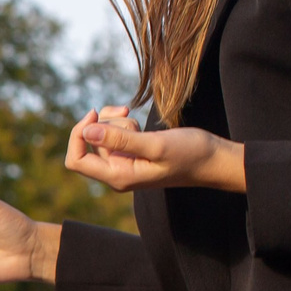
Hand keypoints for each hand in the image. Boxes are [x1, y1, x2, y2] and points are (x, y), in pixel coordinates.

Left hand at [65, 107, 247, 193]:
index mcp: (117, 176)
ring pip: (102, 135)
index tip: (93, 114)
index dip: (77, 135)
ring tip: (139, 124)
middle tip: (129, 116)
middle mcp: (116, 173)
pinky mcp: (131, 153)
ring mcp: (123, 163)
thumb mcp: (155, 144)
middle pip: (89, 143)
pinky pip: (114, 134)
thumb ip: (120, 140)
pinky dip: (123, 124)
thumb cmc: (190, 154)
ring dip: (117, 122)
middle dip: (105, 124)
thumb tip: (87, 132)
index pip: (76, 161)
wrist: (214, 159)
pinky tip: (140, 125)